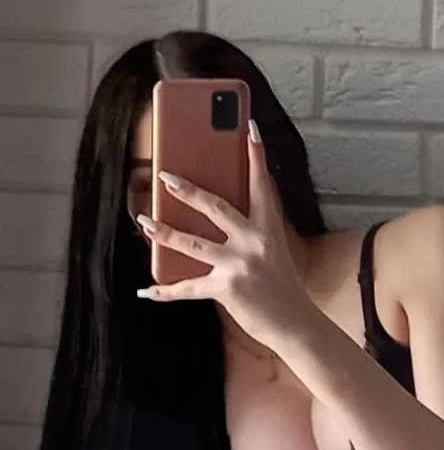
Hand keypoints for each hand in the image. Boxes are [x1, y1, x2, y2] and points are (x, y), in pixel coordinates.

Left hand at [136, 120, 312, 350]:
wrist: (293, 321)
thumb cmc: (281, 283)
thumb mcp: (273, 249)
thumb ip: (251, 230)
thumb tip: (214, 213)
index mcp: (269, 227)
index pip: (262, 184)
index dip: (256, 155)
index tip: (249, 128)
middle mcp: (255, 241)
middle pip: (216, 207)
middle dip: (187, 191)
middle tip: (165, 177)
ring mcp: (239, 264)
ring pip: (192, 243)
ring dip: (164, 232)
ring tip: (144, 221)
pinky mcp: (226, 289)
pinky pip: (188, 288)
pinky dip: (166, 291)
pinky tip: (148, 290)